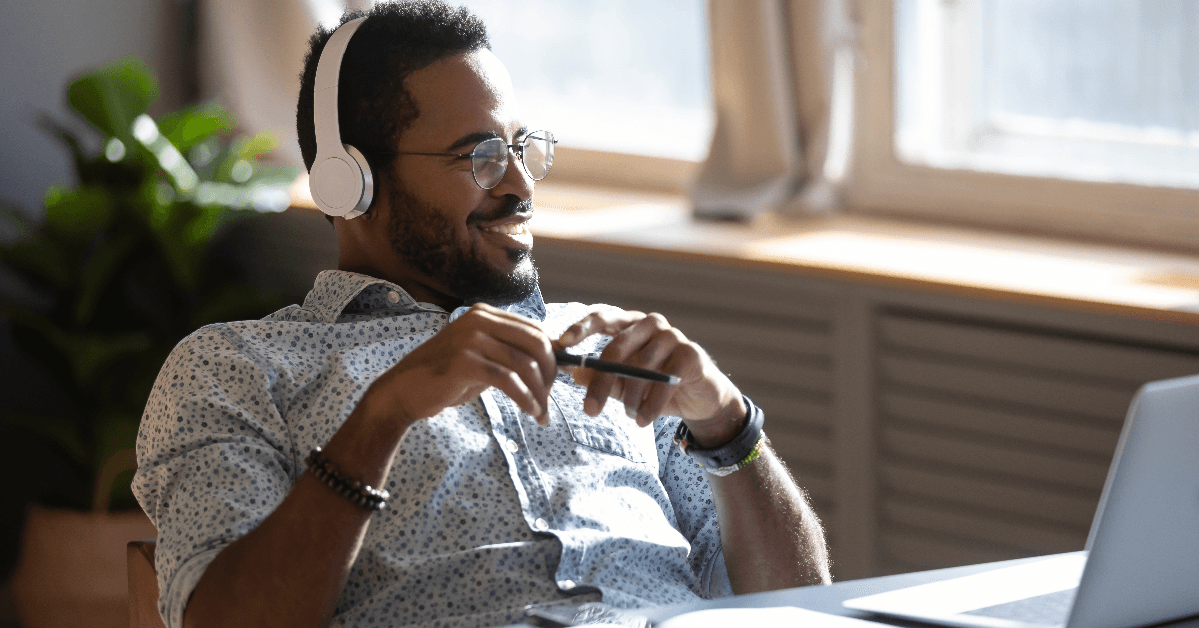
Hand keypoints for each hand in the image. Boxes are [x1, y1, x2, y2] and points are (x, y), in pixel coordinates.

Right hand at [373, 303, 556, 425]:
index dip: (552, 356)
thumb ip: (509, 354)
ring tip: (541, 413)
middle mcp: (479, 320)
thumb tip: (551, 363)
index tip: (554, 381)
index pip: (535, 329)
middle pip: (536, 343)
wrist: (402, 392)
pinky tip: (530, 411)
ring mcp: (471, 339)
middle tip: (550, 398)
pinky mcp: (465, 362)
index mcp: (485, 314)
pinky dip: (525, 398)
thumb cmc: (444, 378)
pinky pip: (508, 380)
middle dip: (550, 374)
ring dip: (539, 393)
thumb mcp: (480, 358)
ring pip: (525, 365)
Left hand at [558, 308, 745, 444]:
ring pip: (639, 369)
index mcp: (631, 324)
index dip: (581, 328)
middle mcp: (650, 324)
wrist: (700, 399)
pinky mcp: (691, 354)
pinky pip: (663, 382)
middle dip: (600, 383)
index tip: (562, 345)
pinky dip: (650, 406)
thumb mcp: (625, 384)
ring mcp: (673, 336)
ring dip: (629, 399)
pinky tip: (643, 420)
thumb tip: (575, 374)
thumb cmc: (658, 387)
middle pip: (616, 349)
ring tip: (629, 416)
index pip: (603, 317)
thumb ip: (603, 377)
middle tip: (590, 410)